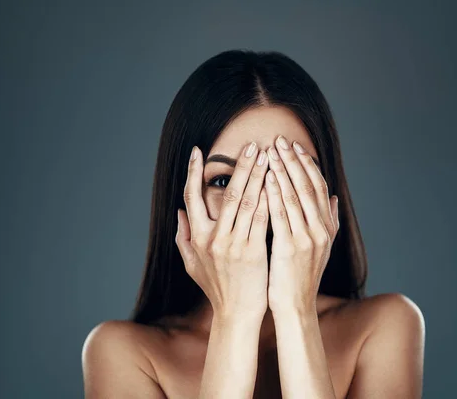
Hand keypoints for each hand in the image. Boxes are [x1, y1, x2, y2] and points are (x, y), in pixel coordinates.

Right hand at [176, 142, 270, 317]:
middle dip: (241, 166)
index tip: (197, 151)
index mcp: (197, 237)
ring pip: (248, 202)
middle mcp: (214, 238)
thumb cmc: (215, 287)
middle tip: (252, 144)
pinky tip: (277, 183)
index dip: (192, 172)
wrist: (236, 313)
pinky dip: (270, 199)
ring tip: (267, 156)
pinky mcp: (254, 251)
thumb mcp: (191, 264)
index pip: (191, 196)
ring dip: (258, 176)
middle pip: (228, 194)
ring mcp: (235, 244)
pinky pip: (263, 219)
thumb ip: (183, 237)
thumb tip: (179, 212)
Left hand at [265, 136, 338, 313]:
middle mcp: (321, 230)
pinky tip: (266, 178)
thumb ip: (329, 221)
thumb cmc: (301, 275)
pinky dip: (275, 194)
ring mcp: (308, 238)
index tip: (295, 147)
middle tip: (280, 140)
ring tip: (270, 151)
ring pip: (296, 196)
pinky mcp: (291, 247)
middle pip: (308, 186)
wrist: (295, 306)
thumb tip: (334, 198)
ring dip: (282, 171)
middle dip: (293, 161)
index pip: (319, 187)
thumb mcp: (320, 248)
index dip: (307, 165)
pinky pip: (282, 214)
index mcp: (328, 228)